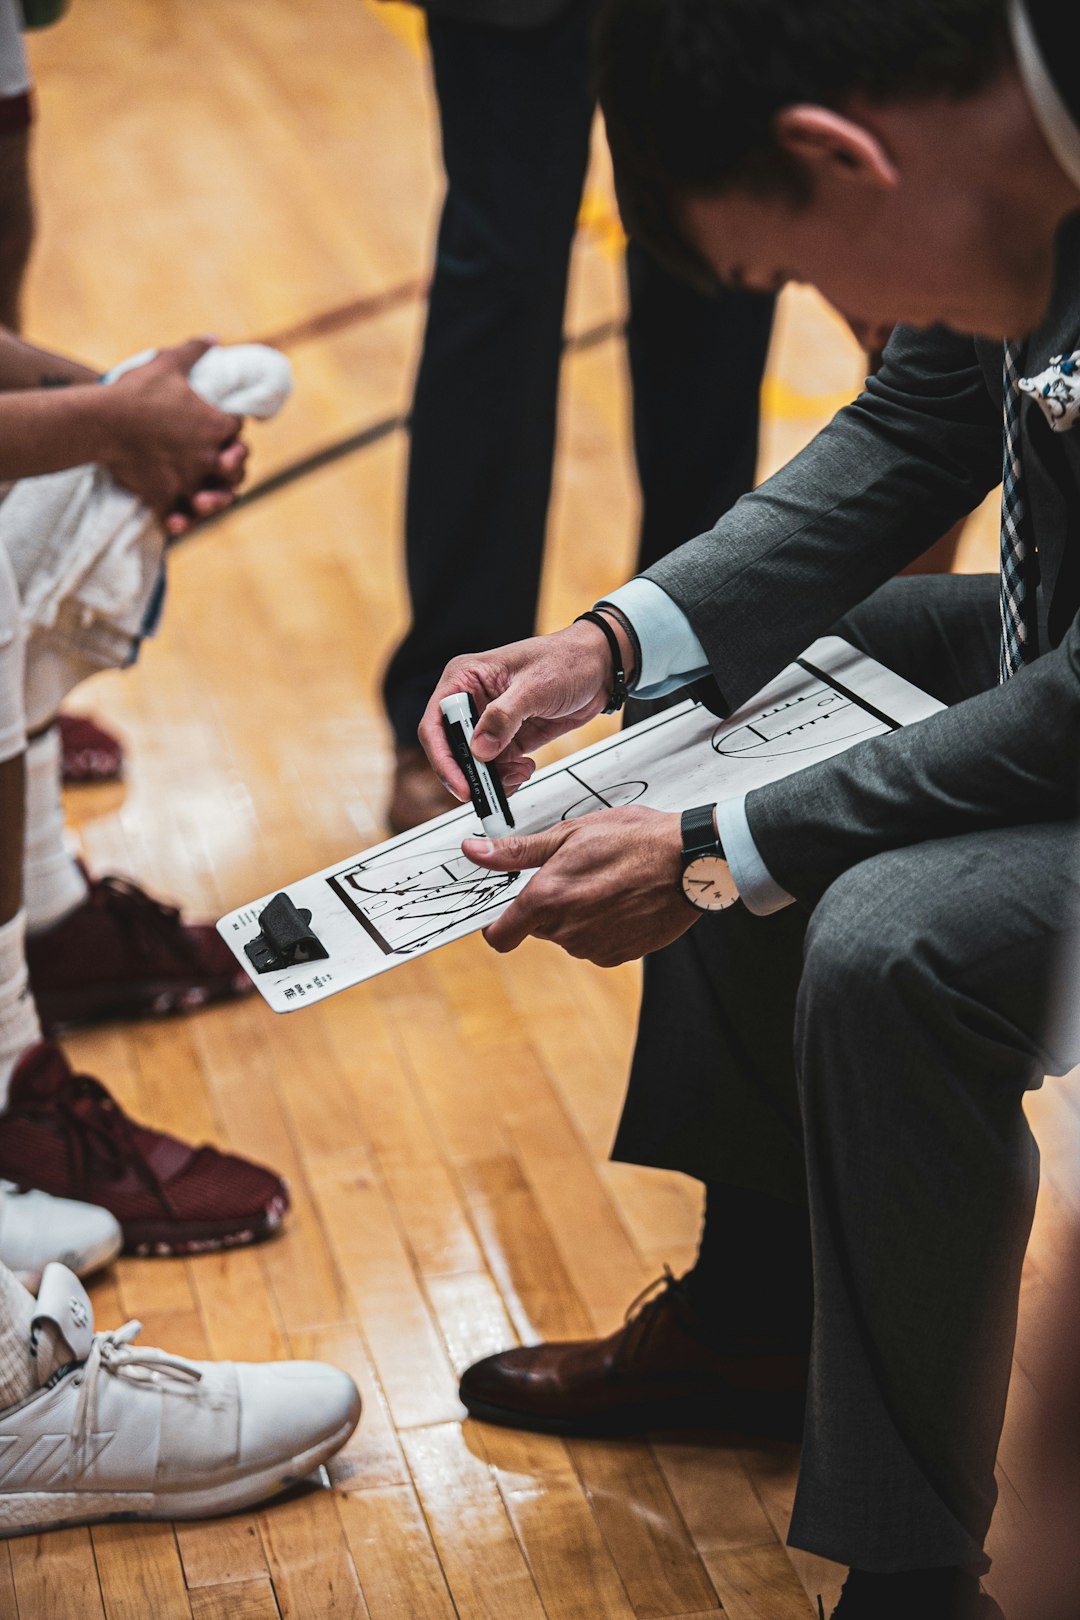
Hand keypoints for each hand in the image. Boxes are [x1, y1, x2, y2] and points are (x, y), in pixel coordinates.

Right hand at [95, 339, 246, 530]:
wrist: (101, 421)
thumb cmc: (136, 391)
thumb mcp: (168, 363)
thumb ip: (195, 350)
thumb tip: (215, 339)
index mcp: (217, 425)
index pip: (237, 428)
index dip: (232, 427)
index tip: (222, 426)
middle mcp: (211, 457)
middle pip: (237, 468)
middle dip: (233, 465)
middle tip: (223, 462)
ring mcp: (190, 480)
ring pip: (216, 499)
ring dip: (216, 499)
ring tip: (206, 496)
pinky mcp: (167, 496)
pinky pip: (179, 517)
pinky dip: (180, 521)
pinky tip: (178, 522)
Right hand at [419, 617, 631, 802]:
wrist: (600, 668)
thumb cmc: (567, 660)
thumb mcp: (534, 686)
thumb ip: (504, 717)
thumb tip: (480, 749)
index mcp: (465, 677)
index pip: (436, 722)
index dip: (443, 757)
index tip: (460, 783)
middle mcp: (473, 700)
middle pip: (452, 748)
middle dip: (470, 773)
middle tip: (487, 792)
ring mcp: (491, 721)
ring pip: (476, 763)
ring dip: (493, 777)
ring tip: (517, 774)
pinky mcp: (509, 737)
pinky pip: (497, 766)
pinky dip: (508, 776)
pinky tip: (524, 769)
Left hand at [463, 805, 698, 966]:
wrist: (689, 860)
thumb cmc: (632, 838)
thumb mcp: (570, 834)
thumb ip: (517, 851)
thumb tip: (473, 852)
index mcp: (546, 900)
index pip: (499, 936)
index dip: (499, 924)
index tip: (508, 910)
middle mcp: (566, 931)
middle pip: (538, 929)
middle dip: (549, 906)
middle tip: (578, 874)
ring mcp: (594, 948)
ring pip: (569, 936)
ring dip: (578, 916)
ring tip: (607, 884)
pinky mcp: (620, 956)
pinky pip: (597, 945)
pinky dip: (604, 927)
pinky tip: (624, 901)